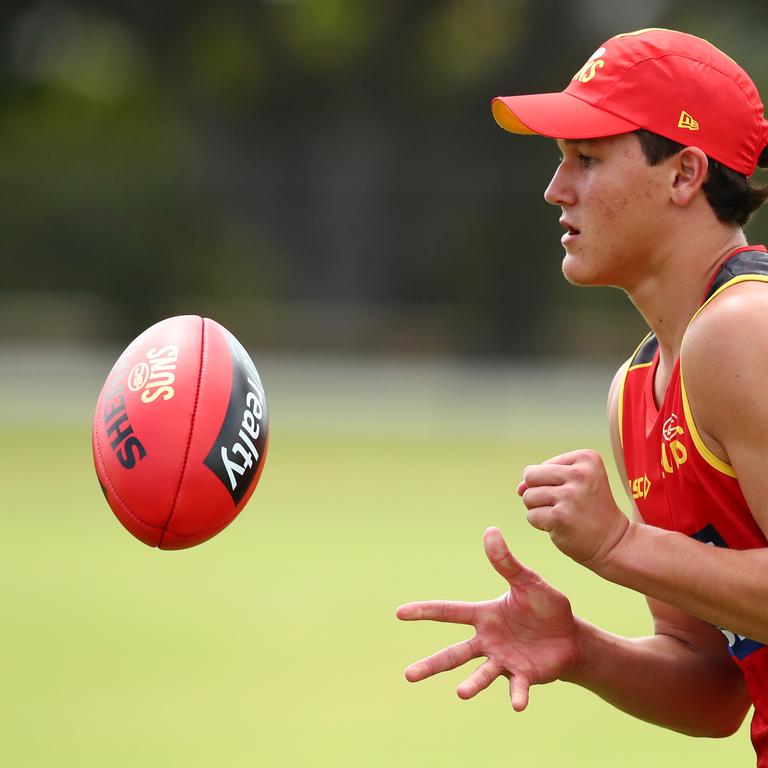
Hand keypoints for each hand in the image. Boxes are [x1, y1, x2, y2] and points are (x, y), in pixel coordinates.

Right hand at [396, 527, 580, 710]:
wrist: (571, 637)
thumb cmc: (545, 607)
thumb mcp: (528, 581)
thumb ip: (507, 562)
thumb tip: (490, 530)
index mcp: (484, 616)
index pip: (449, 613)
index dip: (424, 612)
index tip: (399, 613)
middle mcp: (488, 641)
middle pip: (454, 654)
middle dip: (431, 664)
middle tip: (408, 675)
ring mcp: (503, 661)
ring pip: (481, 675)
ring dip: (472, 684)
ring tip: (461, 693)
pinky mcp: (523, 676)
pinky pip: (517, 687)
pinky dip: (517, 695)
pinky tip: (518, 705)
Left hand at [518, 449, 628, 567]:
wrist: (612, 541)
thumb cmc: (587, 508)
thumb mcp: (572, 482)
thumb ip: (541, 477)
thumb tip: (519, 489)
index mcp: (586, 458)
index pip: (540, 467)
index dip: (547, 485)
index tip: (573, 494)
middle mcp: (580, 473)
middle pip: (530, 477)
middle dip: (537, 493)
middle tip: (562, 504)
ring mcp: (570, 495)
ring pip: (527, 496)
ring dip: (539, 509)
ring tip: (563, 514)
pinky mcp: (561, 517)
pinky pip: (531, 516)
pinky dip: (541, 523)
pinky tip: (561, 526)